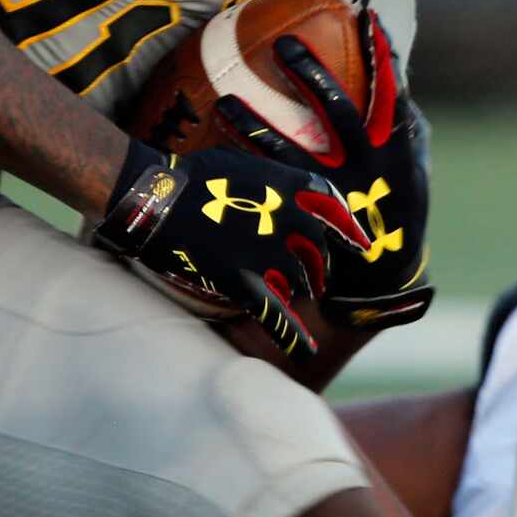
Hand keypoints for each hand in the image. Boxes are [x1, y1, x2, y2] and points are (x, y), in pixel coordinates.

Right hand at [92, 139, 369, 358]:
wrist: (156, 198)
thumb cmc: (193, 176)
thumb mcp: (246, 163)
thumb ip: (276, 182)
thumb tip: (291, 194)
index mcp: (293, 187)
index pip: (337, 212)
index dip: (350, 233)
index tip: (359, 247)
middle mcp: (293, 220)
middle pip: (321, 255)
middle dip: (316, 268)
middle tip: (304, 277)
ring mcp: (272, 253)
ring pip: (303, 285)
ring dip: (296, 290)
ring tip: (280, 292)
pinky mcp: (248, 283)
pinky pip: (279, 317)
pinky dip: (294, 337)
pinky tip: (305, 352)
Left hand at [215, 13, 434, 329]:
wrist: (384, 281)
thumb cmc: (399, 213)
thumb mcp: (415, 170)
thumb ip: (407, 127)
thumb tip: (399, 84)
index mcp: (396, 150)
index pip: (392, 93)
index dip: (381, 56)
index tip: (367, 19)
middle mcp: (366, 168)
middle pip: (339, 113)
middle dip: (314, 77)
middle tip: (286, 44)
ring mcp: (334, 193)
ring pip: (292, 149)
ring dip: (258, 122)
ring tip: (227, 98)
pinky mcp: (308, 216)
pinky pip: (270, 184)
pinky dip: (244, 158)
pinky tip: (217, 133)